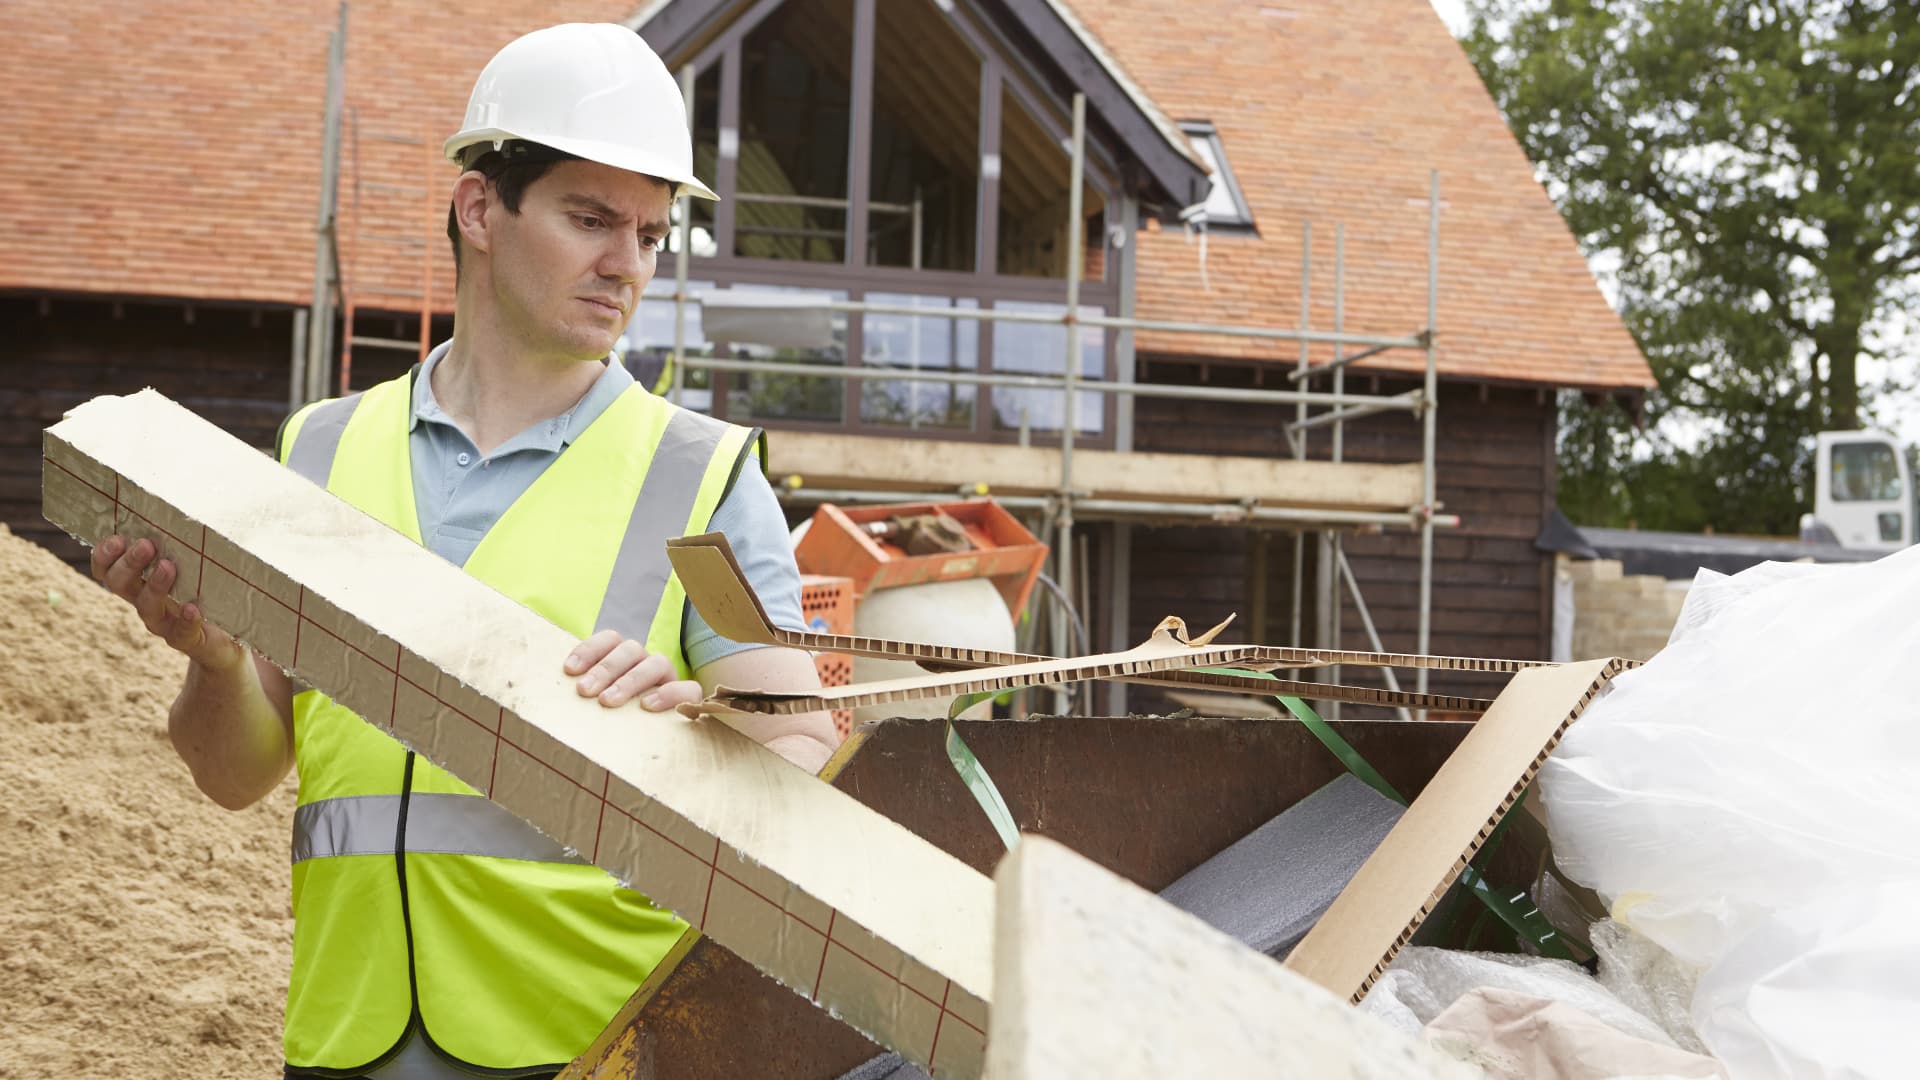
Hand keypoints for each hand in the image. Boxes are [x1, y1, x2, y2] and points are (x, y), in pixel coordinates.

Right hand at [91, 534, 246, 672]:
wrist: (234, 640)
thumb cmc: (213, 592)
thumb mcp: (198, 563)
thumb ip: (189, 542)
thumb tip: (196, 502)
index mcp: (142, 582)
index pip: (108, 568)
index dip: (104, 555)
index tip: (116, 538)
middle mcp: (147, 602)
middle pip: (119, 585)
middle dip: (128, 563)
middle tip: (146, 544)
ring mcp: (166, 623)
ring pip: (146, 608)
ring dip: (154, 586)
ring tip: (168, 567)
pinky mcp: (190, 640)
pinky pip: (181, 634)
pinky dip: (185, 620)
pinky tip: (192, 608)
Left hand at [564, 630, 703, 711]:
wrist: (659, 744)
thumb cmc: (620, 721)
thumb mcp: (600, 704)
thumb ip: (586, 696)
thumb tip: (553, 702)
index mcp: (625, 659)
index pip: (610, 639)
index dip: (590, 649)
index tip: (569, 670)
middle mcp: (647, 663)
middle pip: (630, 649)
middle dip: (605, 669)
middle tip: (584, 691)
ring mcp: (669, 678)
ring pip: (657, 662)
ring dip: (630, 680)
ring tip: (608, 701)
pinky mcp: (688, 696)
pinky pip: (687, 688)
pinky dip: (668, 694)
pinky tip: (647, 706)